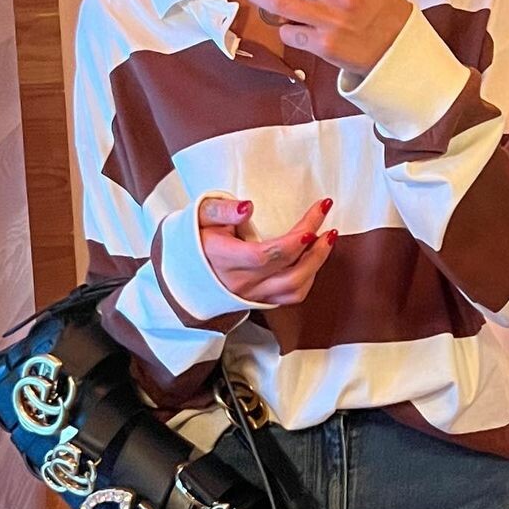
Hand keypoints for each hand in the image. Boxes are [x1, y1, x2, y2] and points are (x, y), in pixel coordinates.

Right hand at [197, 197, 336, 306]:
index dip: (294, 241)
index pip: (266, 255)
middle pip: (289, 272)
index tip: (315, 218)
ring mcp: (251, 294)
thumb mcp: (200, 216)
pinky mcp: (258, 300)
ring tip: (327, 239)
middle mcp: (241, 282)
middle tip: (327, 222)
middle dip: (315, 247)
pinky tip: (313, 257)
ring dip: (317, 264)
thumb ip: (222, 210)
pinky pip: (290, 296)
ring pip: (294, 288)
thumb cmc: (192, 240)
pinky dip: (308, 277)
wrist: (181, 272)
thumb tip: (247, 207)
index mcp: (225, 259)